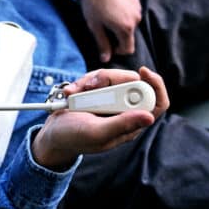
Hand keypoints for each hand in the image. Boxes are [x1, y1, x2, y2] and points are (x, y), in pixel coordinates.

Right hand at [32, 67, 168, 169]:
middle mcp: (124, 110)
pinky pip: (95, 77)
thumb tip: (150, 117)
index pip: (157, 102)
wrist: (51, 134)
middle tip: (92, 87)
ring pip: (112, 77)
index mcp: (131, 123)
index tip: (142, 71)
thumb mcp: (97, 133)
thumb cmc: (74, 138)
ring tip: (74, 94)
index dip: (155, 84)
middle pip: (131, 81)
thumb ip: (122, 124)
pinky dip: (81, 82)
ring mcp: (109, 100)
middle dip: (110, 80)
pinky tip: (70, 93)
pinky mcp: (96, 92)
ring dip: (91, 81)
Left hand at [78, 0, 141, 62]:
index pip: (128, 49)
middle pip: (130, 37)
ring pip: (131, 25)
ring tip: (108, 16)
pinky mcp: (136, 0)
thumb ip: (102, 44)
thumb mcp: (94, 26)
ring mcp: (137, 8)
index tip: (108, 45)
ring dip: (122, 25)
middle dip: (119, 37)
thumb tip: (105, 58)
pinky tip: (113, 8)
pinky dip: (125, 15)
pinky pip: (132, 14)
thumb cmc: (93, 3)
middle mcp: (135, 19)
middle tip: (105, 28)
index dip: (118, 51)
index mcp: (126, 28)